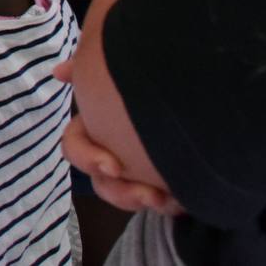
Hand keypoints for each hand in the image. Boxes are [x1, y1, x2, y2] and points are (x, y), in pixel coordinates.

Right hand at [53, 60, 183, 215]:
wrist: (207, 87)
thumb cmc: (152, 75)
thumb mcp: (116, 64)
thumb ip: (85, 68)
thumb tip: (58, 72)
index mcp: (98, 123)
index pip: (76, 145)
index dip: (87, 158)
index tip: (112, 166)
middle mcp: (114, 147)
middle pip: (101, 179)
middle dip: (119, 191)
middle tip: (146, 194)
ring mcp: (140, 167)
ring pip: (125, 194)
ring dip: (141, 198)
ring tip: (165, 199)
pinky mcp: (167, 181)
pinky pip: (159, 201)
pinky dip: (169, 202)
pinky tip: (183, 198)